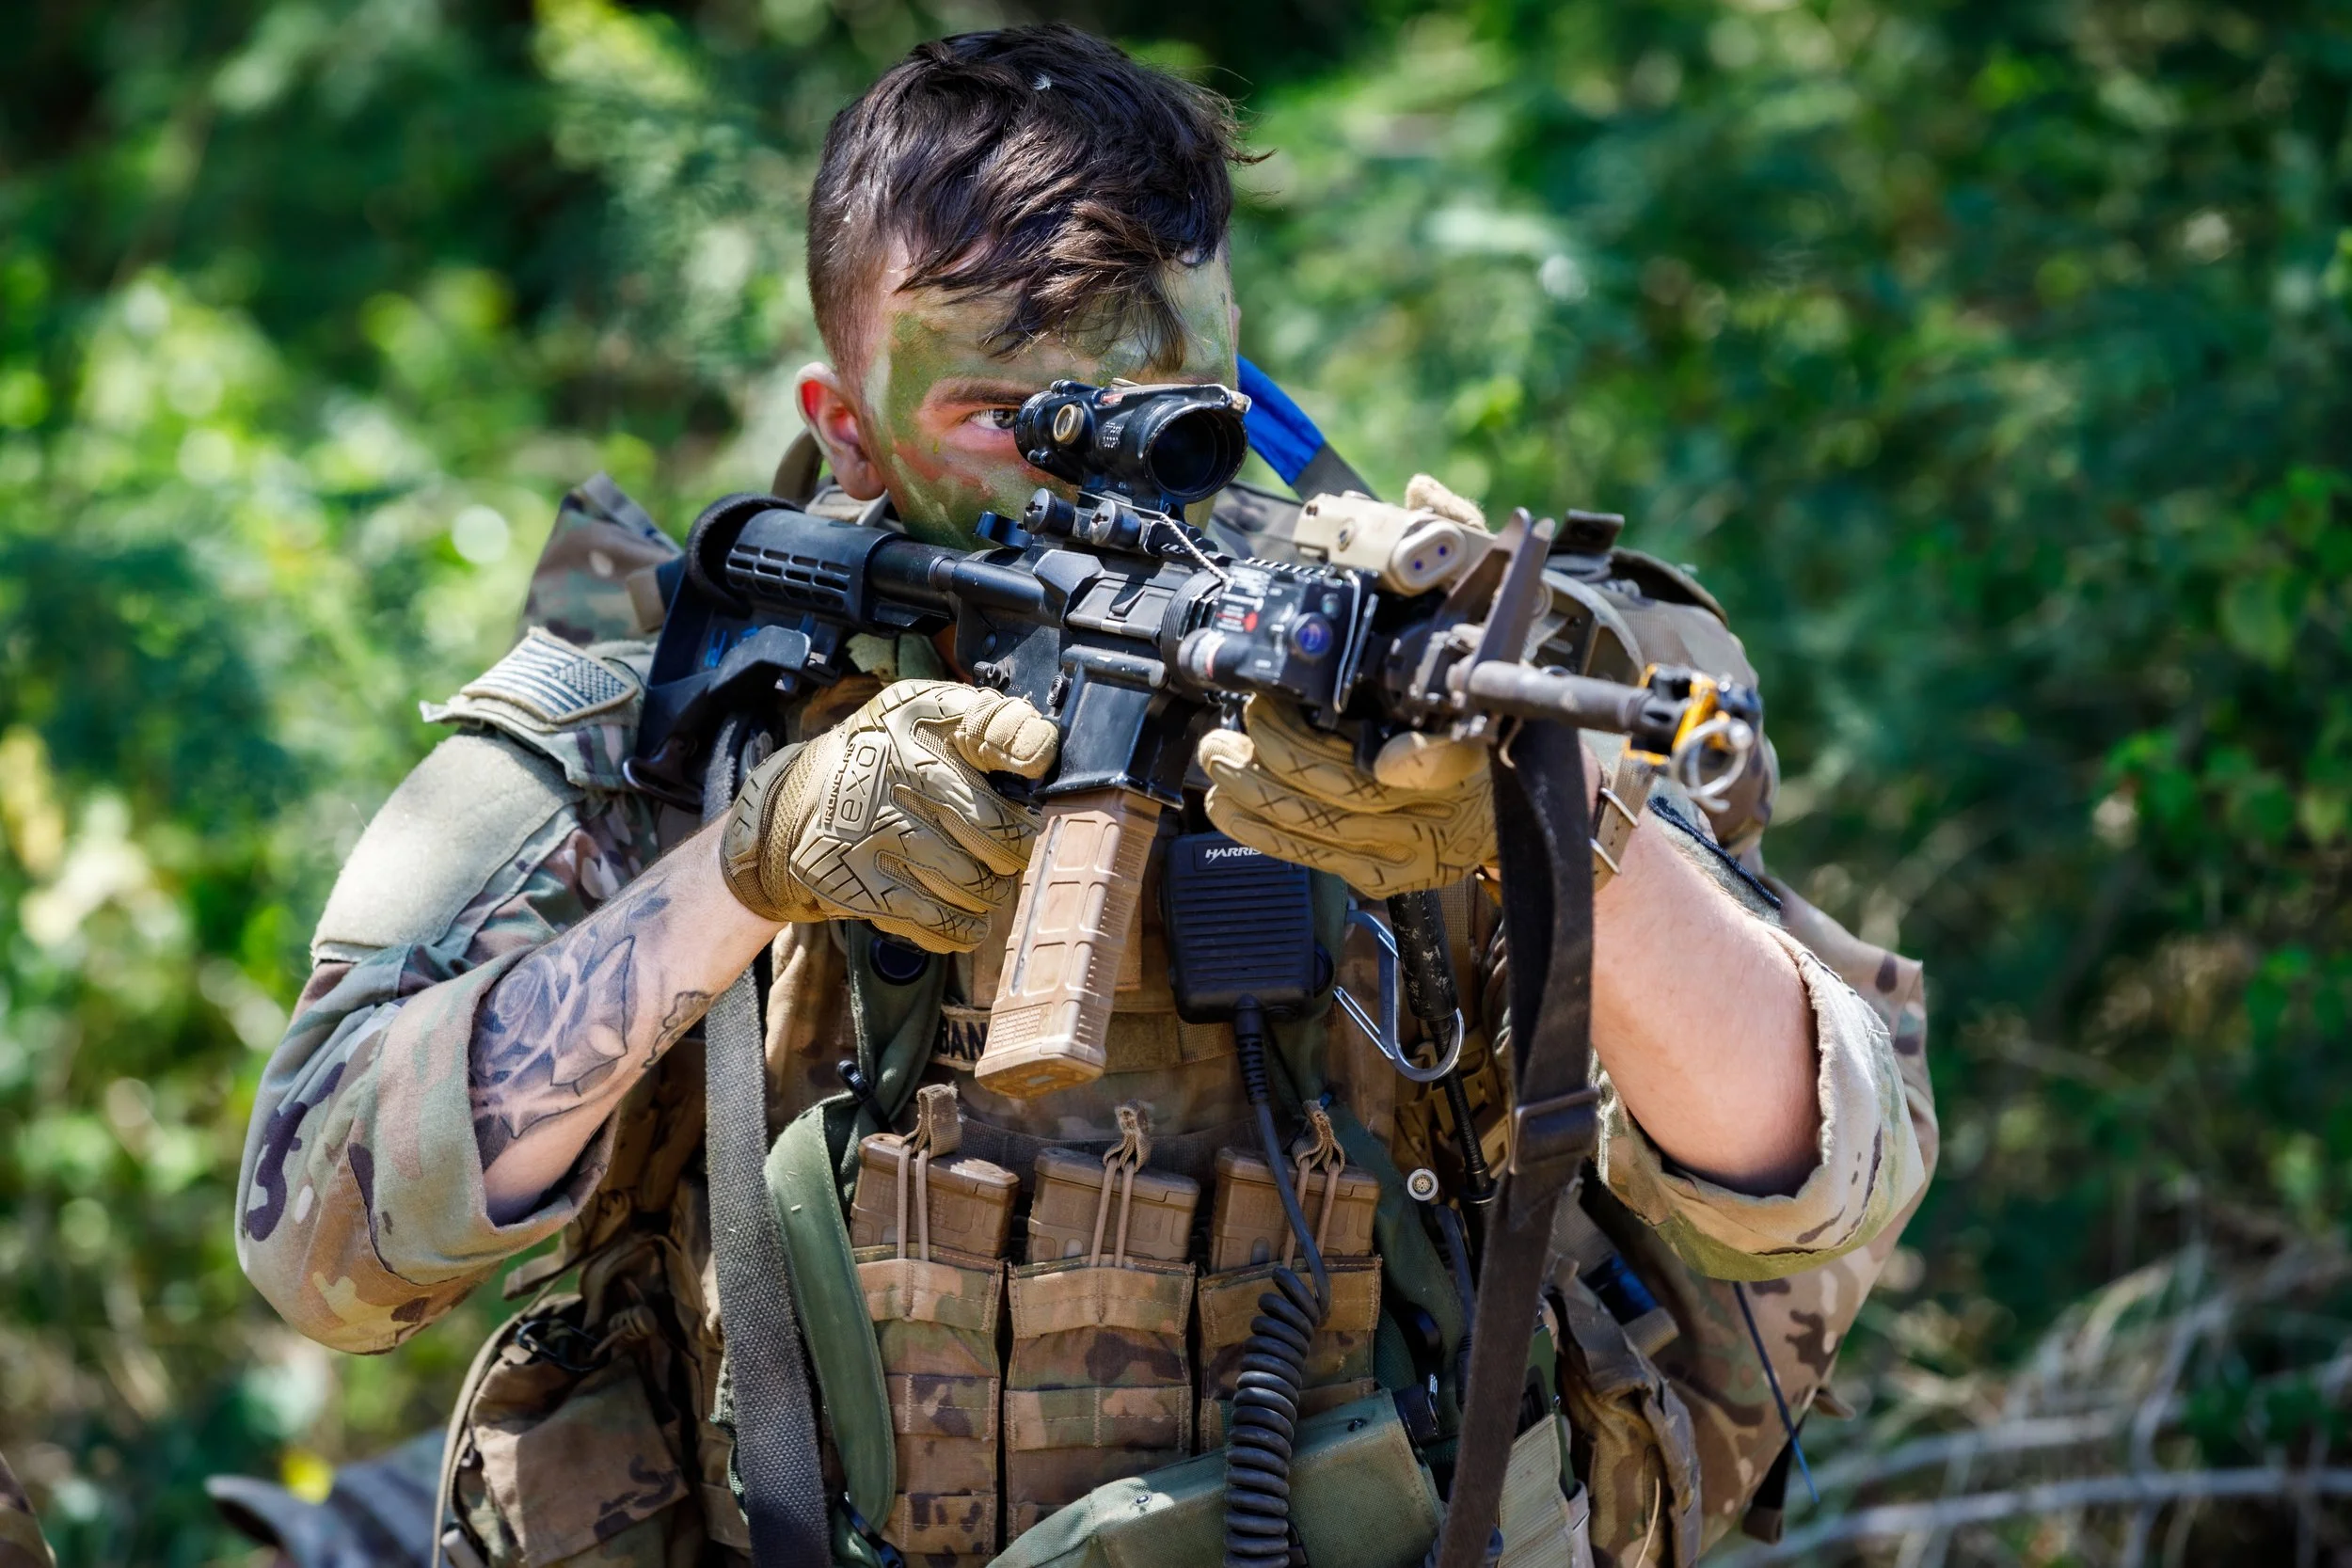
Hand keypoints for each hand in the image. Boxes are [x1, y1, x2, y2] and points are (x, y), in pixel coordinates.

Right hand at [719, 681, 1058, 950]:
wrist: (799, 803)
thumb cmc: (885, 754)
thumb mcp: (930, 712)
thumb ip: (992, 722)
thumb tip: (1042, 754)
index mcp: (923, 743)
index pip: (999, 781)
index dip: (1023, 804)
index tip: (1023, 806)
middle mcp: (900, 791)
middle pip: (996, 846)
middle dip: (1010, 857)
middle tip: (1005, 855)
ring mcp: (881, 844)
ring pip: (971, 889)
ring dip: (989, 894)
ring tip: (986, 884)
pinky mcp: (864, 889)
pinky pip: (936, 923)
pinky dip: (962, 927)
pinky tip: (966, 917)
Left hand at [1195, 697, 1496, 896]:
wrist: (1514, 817)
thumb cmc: (1483, 743)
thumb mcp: (1475, 700)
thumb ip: (1444, 694)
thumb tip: (1389, 703)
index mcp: (1463, 762)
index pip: (1428, 759)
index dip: (1371, 747)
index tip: (1309, 721)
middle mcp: (1436, 815)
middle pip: (1345, 788)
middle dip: (1275, 753)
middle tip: (1233, 728)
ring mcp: (1407, 853)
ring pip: (1317, 824)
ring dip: (1253, 789)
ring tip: (1219, 758)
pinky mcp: (1382, 878)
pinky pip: (1311, 857)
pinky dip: (1261, 830)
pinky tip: (1227, 808)